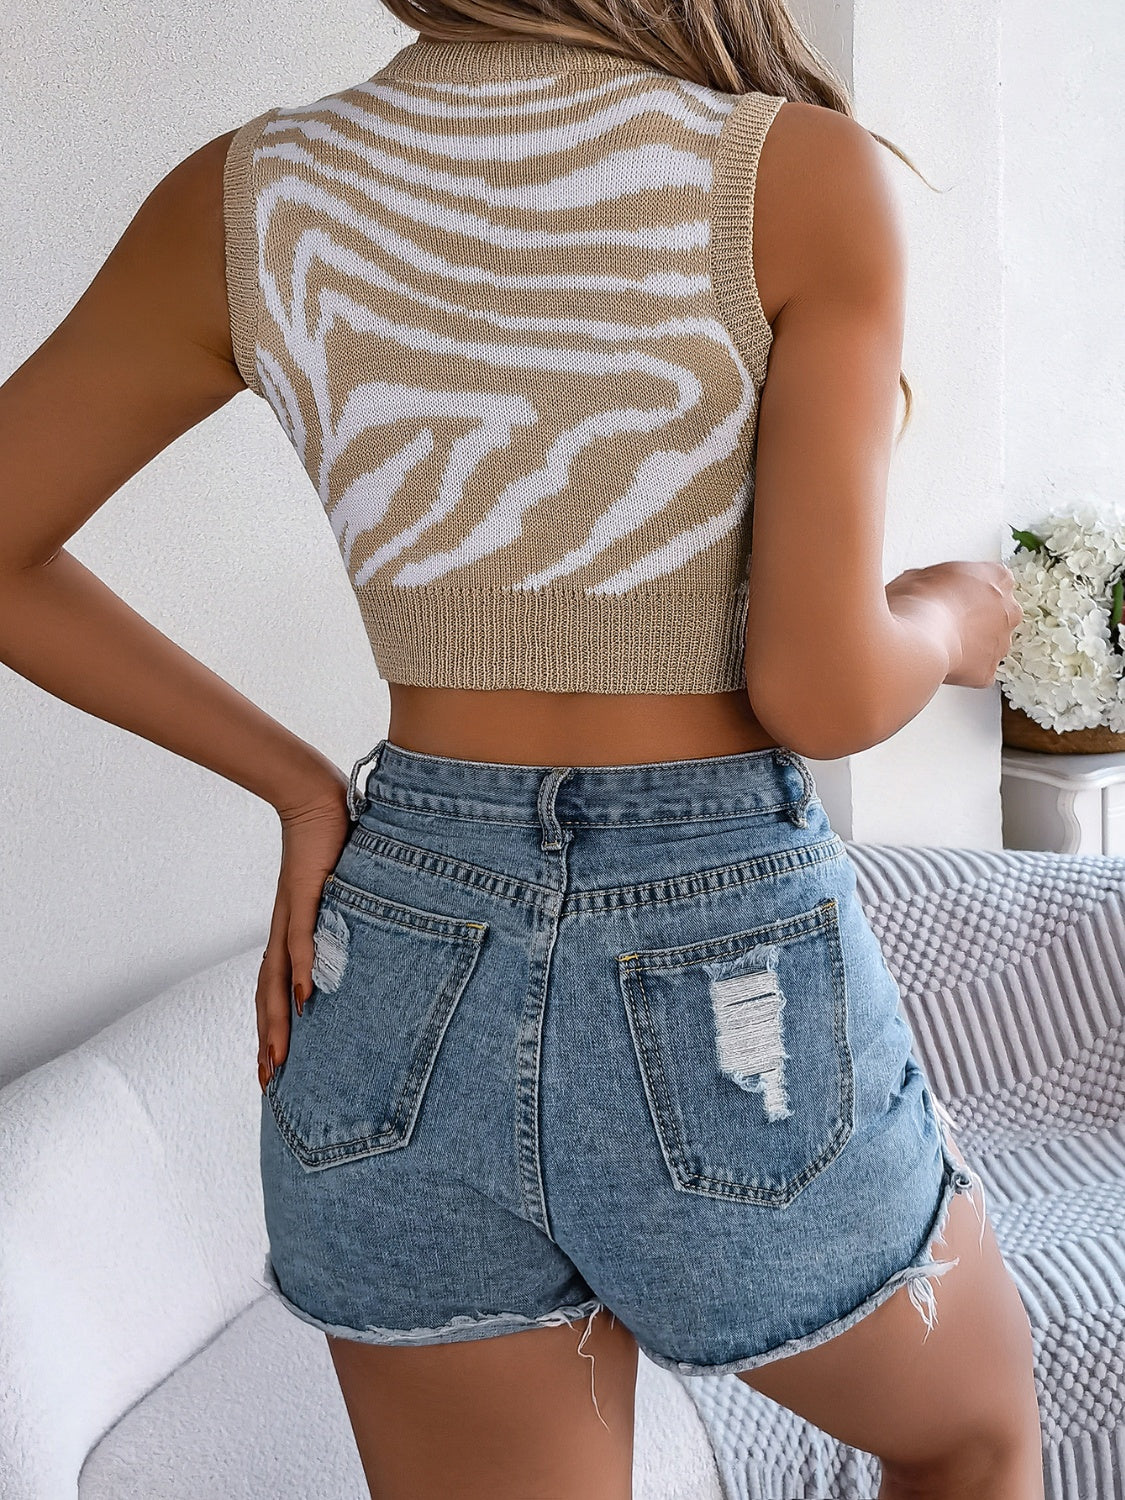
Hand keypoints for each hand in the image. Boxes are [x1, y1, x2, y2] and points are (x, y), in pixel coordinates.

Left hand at [256, 765, 351, 1092]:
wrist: (313, 797)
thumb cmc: (330, 844)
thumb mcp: (337, 893)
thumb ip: (341, 920)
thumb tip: (355, 948)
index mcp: (289, 934)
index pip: (274, 990)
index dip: (271, 1029)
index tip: (272, 1067)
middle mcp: (283, 931)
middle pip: (269, 995)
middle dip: (268, 1040)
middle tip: (269, 1082)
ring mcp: (291, 915)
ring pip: (278, 978)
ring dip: (277, 1020)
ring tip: (280, 1057)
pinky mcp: (304, 894)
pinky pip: (301, 939)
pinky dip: (300, 970)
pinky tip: (304, 999)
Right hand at [887, 561, 1023, 688]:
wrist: (915, 640)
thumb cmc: (917, 604)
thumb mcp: (922, 574)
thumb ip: (941, 579)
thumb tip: (929, 589)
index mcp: (997, 578)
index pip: (994, 580)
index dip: (970, 590)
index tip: (953, 596)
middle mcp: (1008, 610)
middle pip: (996, 614)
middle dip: (976, 619)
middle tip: (945, 621)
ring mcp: (1001, 643)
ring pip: (989, 644)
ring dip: (970, 644)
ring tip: (939, 643)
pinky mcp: (988, 671)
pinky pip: (977, 670)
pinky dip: (962, 669)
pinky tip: (941, 661)